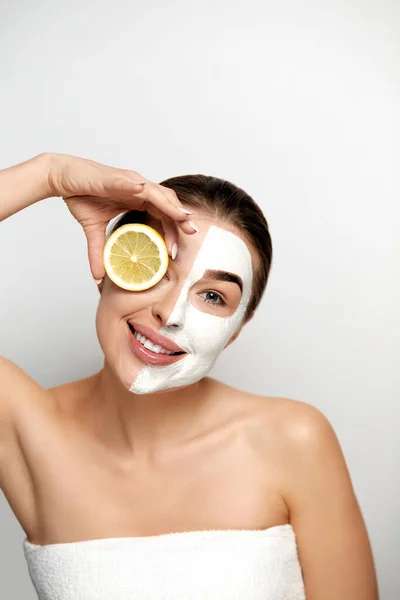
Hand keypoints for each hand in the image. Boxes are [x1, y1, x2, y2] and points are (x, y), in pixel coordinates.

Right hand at [47, 153, 195, 280]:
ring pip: (156, 192)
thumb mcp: (92, 229)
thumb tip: (99, 276)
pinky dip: (138, 186)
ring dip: (170, 204)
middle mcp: (137, 188)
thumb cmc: (80, 196)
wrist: (62, 177)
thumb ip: (99, 251)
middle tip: (193, 233)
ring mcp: (128, 181)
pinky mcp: (114, 177)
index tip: (177, 249)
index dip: (173, 229)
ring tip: (183, 217)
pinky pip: (129, 181)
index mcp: (137, 198)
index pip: (163, 214)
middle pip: (167, 203)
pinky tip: (145, 192)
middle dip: (181, 218)